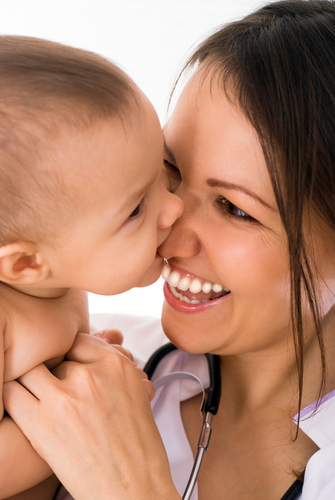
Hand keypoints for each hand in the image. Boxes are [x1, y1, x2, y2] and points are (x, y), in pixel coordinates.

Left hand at [3, 334, 179, 499]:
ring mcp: (65, 397)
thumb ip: (111, 371)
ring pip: (31, 370)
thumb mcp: (135, 394)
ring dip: (33, 382)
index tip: (69, 366)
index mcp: (116, 366)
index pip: (79, 341)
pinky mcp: (42, 423)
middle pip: (57, 358)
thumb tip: (86, 359)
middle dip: (56, 373)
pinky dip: (14, 396)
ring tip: (38, 396)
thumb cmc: (137, 447)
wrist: (133, 487)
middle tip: (58, 389)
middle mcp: (90, 375)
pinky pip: (12, 393)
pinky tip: (22, 406)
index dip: (72, 355)